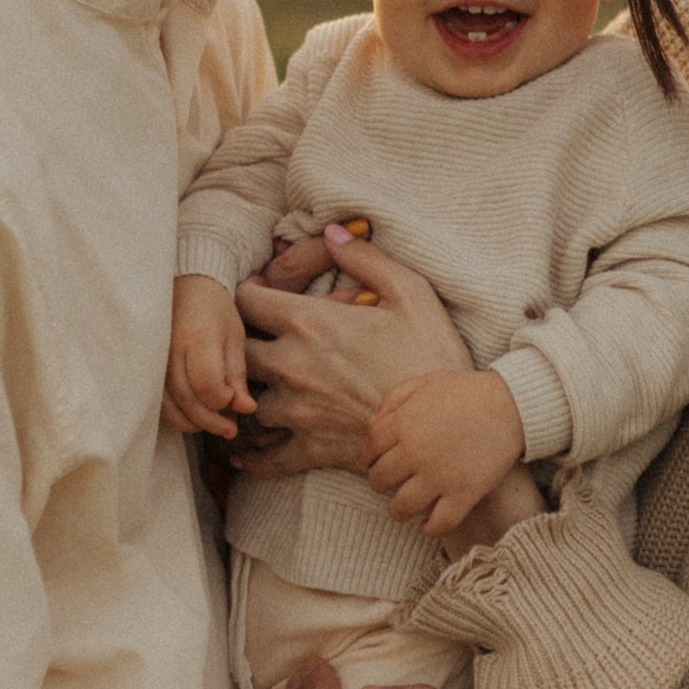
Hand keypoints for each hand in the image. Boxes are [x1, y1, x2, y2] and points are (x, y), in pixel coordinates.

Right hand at [164, 275, 252, 438]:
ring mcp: (151, 358)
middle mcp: (168, 348)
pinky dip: (174, 415)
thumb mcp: (234, 336)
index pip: (207, 384)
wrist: (184, 285)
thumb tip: (245, 409)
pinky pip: (156, 401)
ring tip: (214, 425)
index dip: (222, 401)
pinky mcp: (143, 367)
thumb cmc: (214, 310)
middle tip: (230, 429)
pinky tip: (192, 416)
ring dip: (191, 423)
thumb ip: (237, 373)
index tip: (235, 401)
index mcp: (196, 336)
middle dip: (210, 421)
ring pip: (167, 406)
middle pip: (186, 399)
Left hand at [236, 228, 473, 476]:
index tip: (258, 296)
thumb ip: (366, 258)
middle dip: (238, 344)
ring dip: (249, 394)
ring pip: (246, 400)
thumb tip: (331, 232)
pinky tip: (246, 454)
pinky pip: (264, 457)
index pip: (246, 301)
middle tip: (252, 341)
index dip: (246, 294)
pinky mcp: (310, 449)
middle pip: (236, 351)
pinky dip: (252, 456)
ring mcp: (299, 411)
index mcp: (311, 323)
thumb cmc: (434, 354)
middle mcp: (293, 366)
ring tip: (254, 390)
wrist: (453, 424)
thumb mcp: (411, 292)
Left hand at [362, 367, 529, 536]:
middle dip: (379, 484)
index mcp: (404, 423)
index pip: (369, 450)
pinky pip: (439, 523)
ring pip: (401, 507)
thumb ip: (394, 399)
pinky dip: (429, 529)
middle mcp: (416, 452)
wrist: (513, 404)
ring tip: (402, 509)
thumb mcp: (427, 381)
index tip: (369, 465)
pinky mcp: (464, 493)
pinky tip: (427, 525)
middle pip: (380, 480)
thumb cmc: (469, 391)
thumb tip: (371, 425)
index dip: (365, 459)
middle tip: (388, 484)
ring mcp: (439, 476)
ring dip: (397, 511)